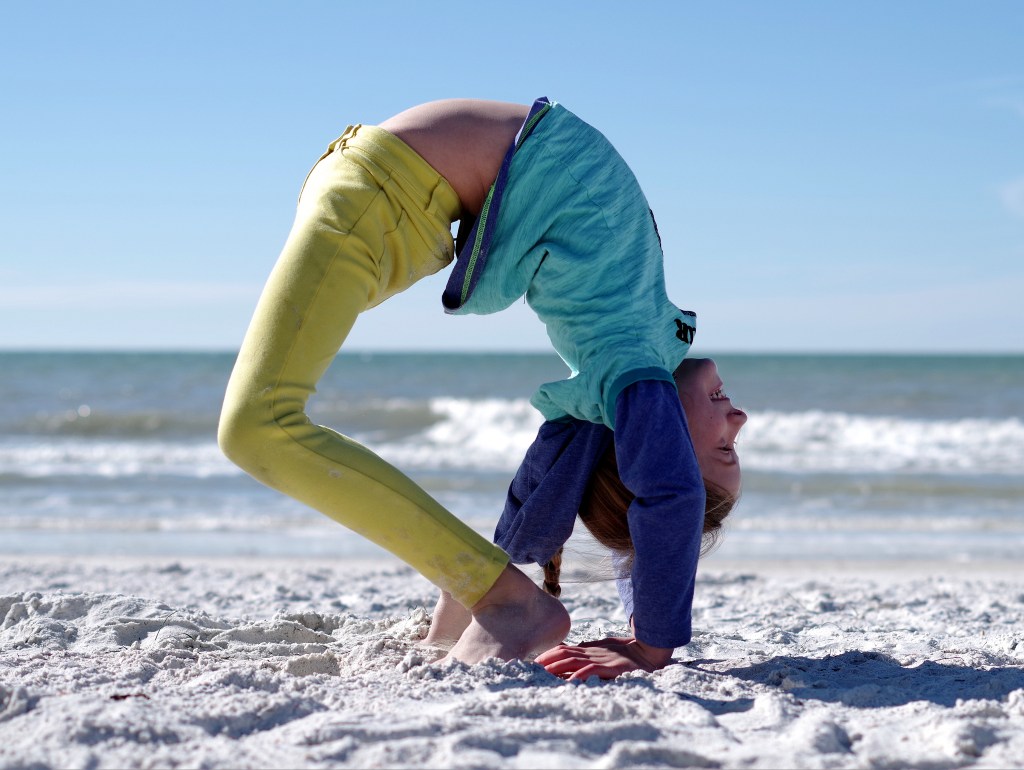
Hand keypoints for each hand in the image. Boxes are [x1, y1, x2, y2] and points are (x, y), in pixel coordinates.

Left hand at [535, 636, 673, 679]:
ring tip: (543, 674)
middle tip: (532, 669)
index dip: (548, 654)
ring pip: (574, 660)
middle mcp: (593, 652)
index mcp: (590, 649)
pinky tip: (569, 682)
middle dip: (547, 661)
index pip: (564, 648)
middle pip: (564, 653)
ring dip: (556, 667)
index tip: (534, 662)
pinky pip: (592, 671)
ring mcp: (602, 659)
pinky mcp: (612, 667)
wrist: (650, 651)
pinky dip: (579, 676)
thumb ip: (590, 654)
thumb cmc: (628, 653)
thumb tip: (571, 662)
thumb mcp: (606, 650)